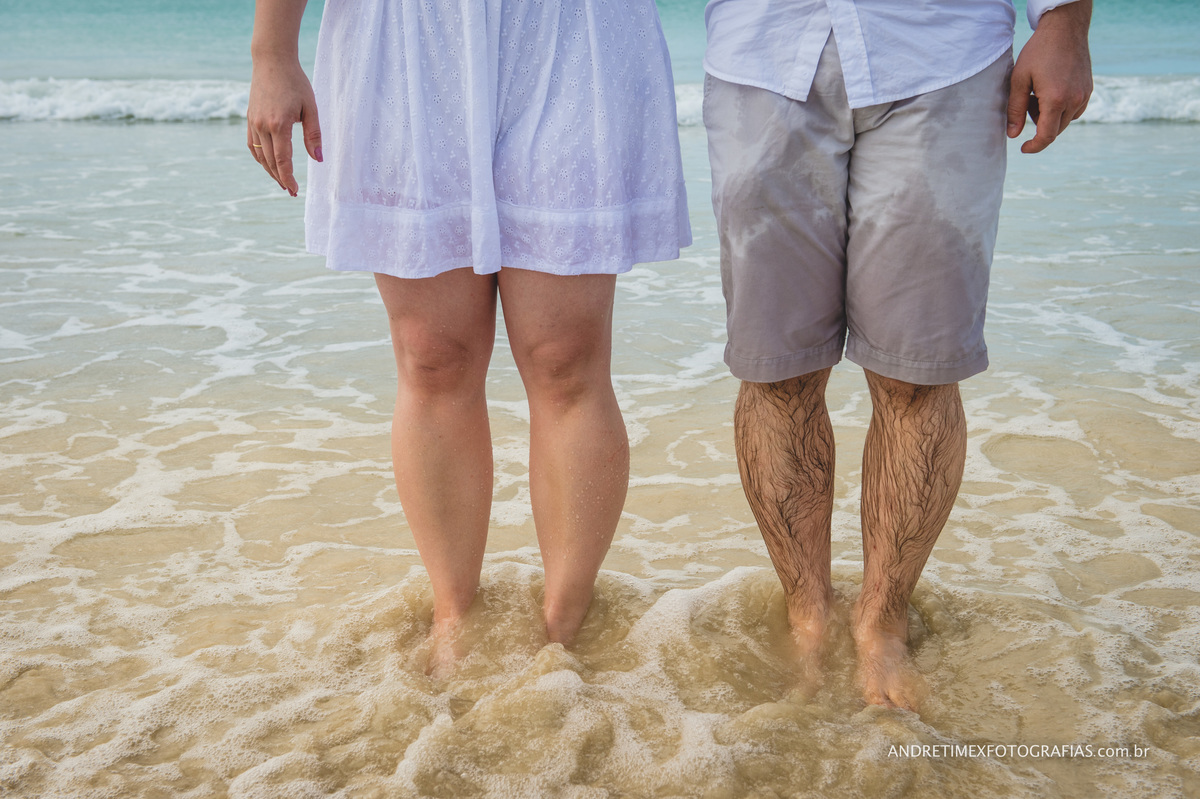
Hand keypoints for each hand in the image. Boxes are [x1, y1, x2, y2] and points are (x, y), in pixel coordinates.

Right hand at [247, 57, 321, 195]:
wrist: (272, 61)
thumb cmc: (295, 82)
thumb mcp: (311, 108)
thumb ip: (314, 135)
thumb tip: (318, 159)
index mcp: (279, 124)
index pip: (282, 160)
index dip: (288, 178)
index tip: (294, 190)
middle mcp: (262, 125)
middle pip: (270, 161)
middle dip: (280, 178)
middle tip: (290, 191)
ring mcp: (253, 122)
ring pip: (259, 155)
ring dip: (270, 170)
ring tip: (281, 181)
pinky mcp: (249, 118)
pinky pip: (251, 144)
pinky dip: (260, 157)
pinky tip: (268, 164)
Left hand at [1007, 0, 1092, 153]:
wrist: (1065, 29)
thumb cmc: (1039, 52)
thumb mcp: (1019, 80)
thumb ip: (1015, 109)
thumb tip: (1013, 135)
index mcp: (1056, 100)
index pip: (1046, 136)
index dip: (1034, 147)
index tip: (1024, 148)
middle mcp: (1074, 100)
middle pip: (1055, 130)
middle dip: (1038, 124)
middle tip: (1028, 101)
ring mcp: (1084, 95)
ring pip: (1065, 121)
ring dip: (1049, 116)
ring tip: (1038, 93)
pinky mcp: (1088, 89)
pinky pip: (1074, 110)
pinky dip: (1061, 109)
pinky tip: (1051, 90)